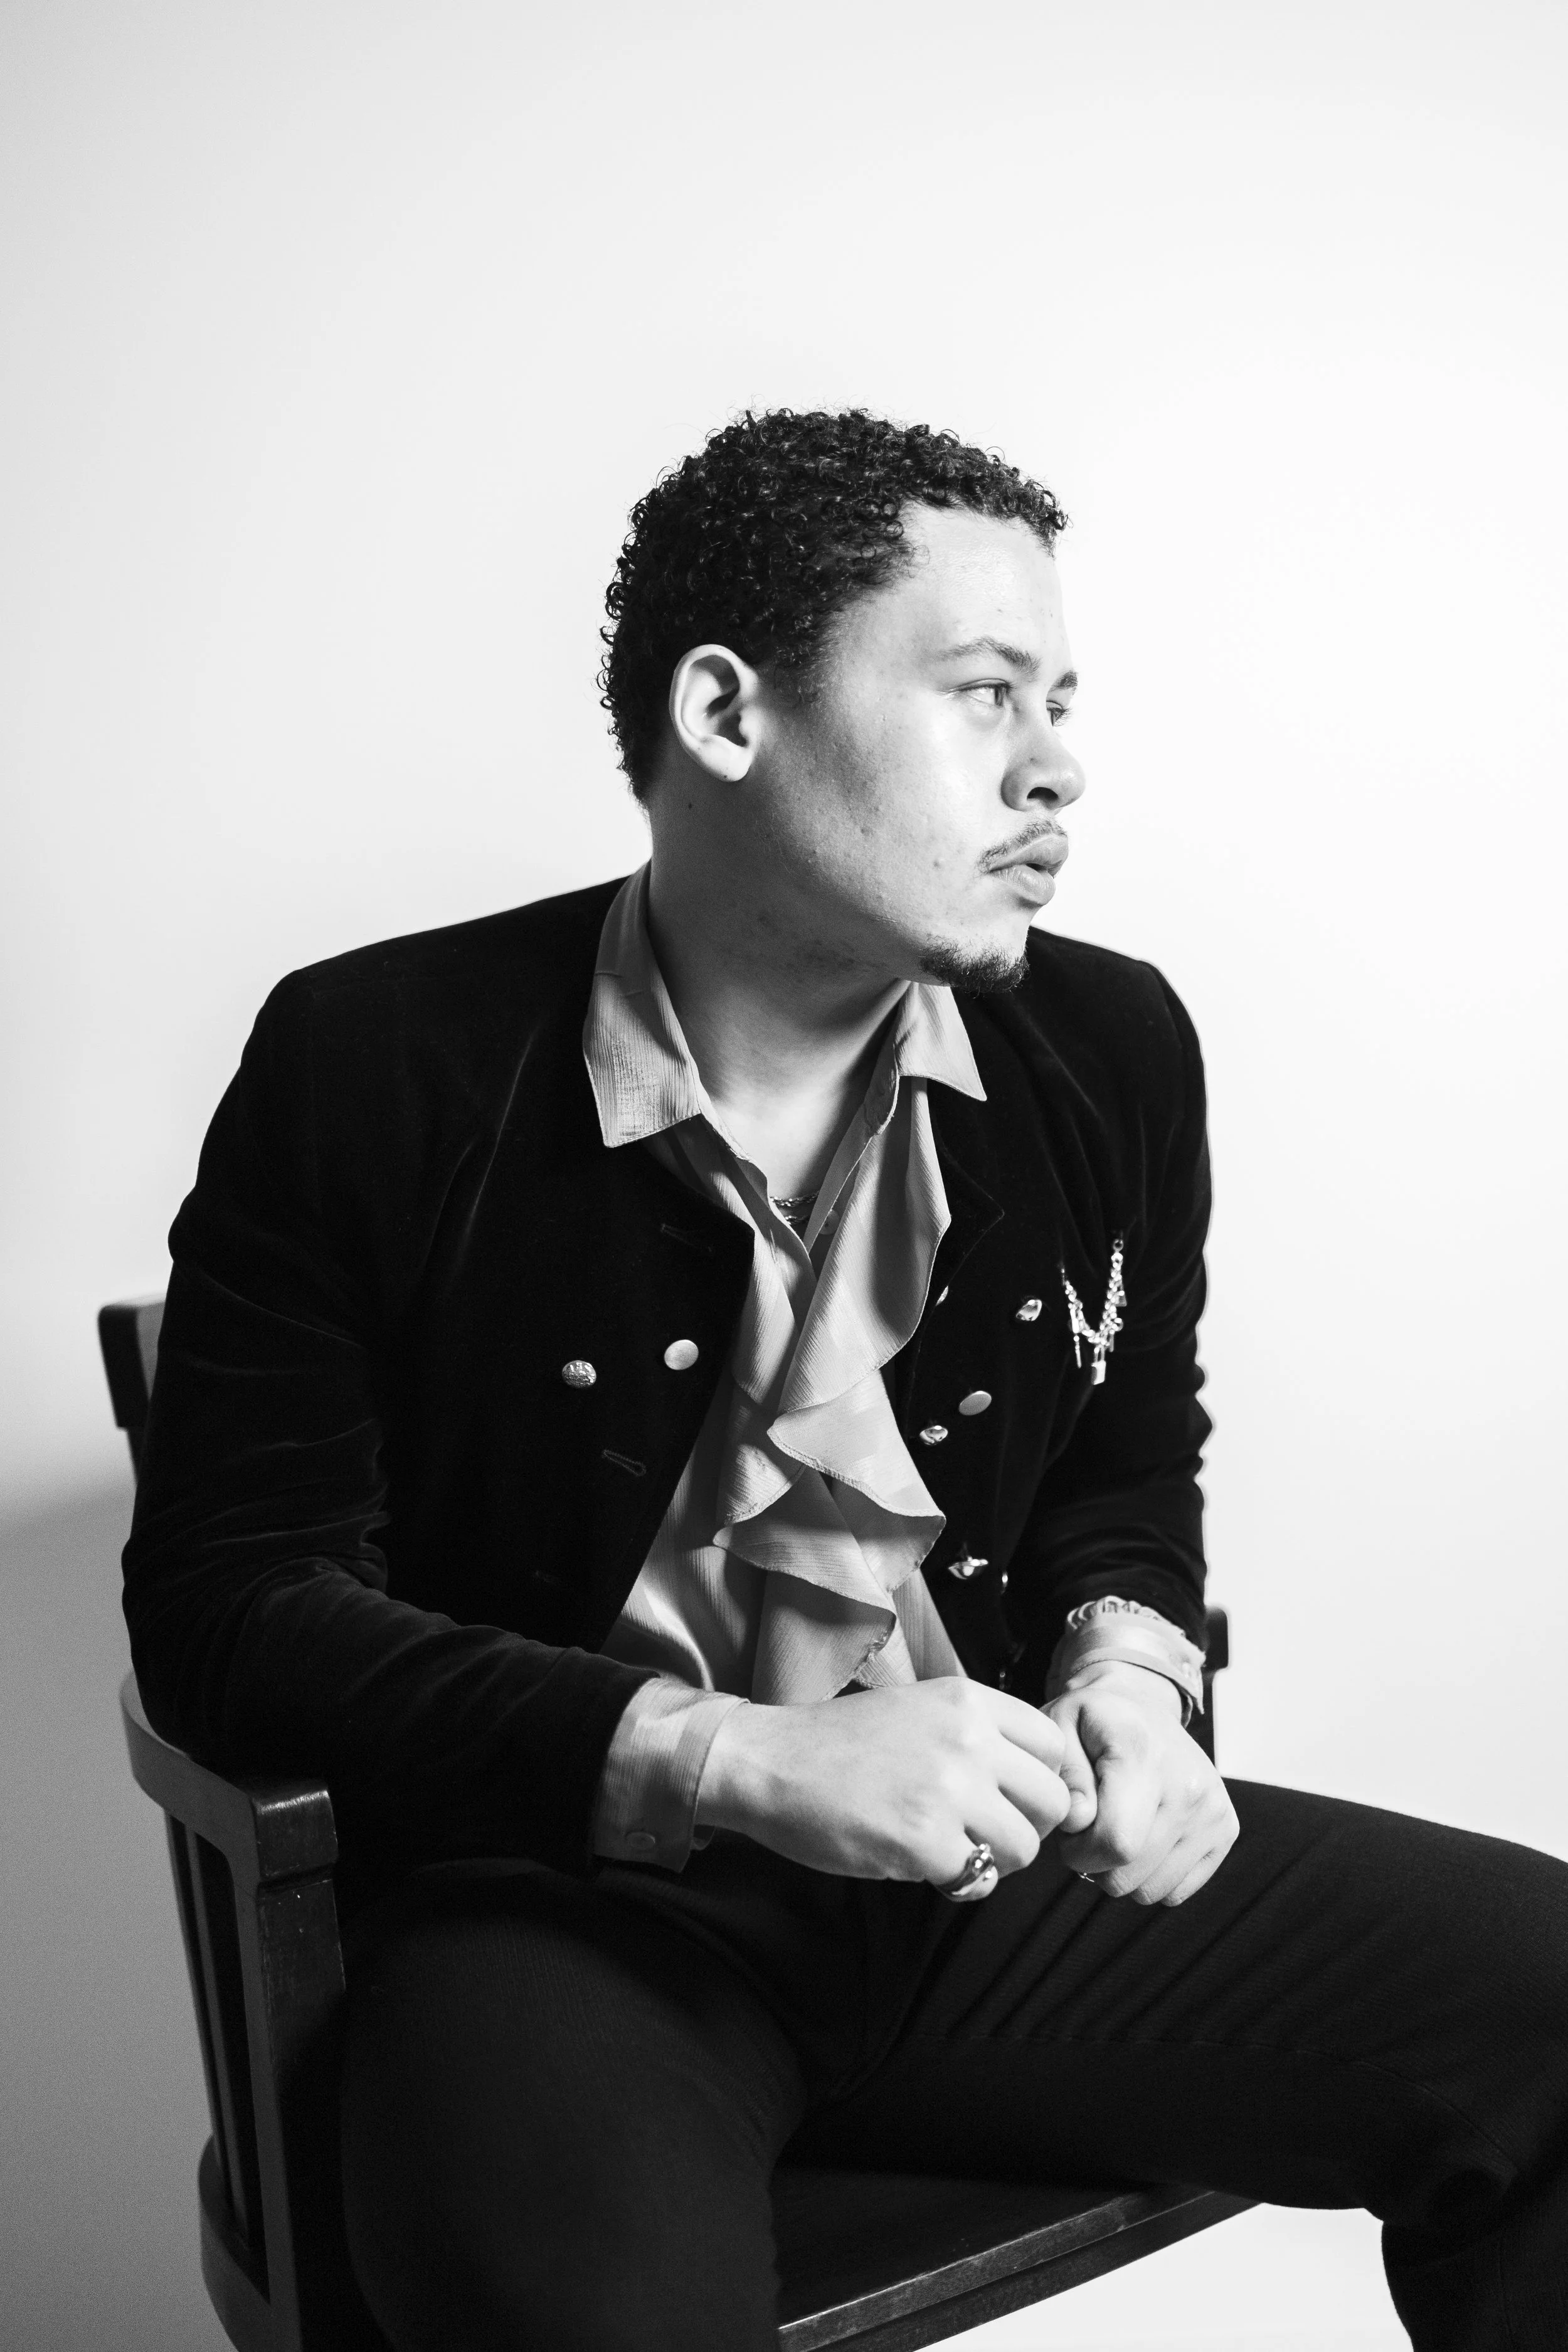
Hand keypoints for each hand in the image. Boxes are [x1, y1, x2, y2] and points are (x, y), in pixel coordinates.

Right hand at [697, 1677, 1072, 1888]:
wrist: (771, 1764)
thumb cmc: (840, 1742)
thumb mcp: (917, 1708)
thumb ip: (976, 1734)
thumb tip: (1036, 1783)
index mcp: (966, 1700)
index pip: (1053, 1746)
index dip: (1041, 1781)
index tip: (1017, 1799)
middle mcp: (968, 1739)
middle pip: (1052, 1800)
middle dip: (1027, 1826)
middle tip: (988, 1832)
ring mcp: (949, 1791)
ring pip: (1025, 1846)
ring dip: (996, 1859)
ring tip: (956, 1849)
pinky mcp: (925, 1842)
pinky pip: (978, 1878)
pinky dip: (958, 1882)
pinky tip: (924, 1864)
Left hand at [1047, 1664, 1238, 1905]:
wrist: (1144, 1708)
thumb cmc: (1092, 1724)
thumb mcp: (1059, 1728)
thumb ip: (1064, 1775)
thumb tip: (1079, 1820)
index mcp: (1143, 1755)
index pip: (1116, 1843)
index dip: (1078, 1851)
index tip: (1072, 1827)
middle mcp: (1189, 1784)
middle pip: (1128, 1877)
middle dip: (1094, 1862)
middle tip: (1092, 1823)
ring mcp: (1213, 1810)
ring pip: (1151, 1892)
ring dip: (1122, 1871)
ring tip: (1117, 1826)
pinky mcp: (1225, 1829)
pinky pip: (1175, 1892)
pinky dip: (1150, 1875)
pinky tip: (1143, 1836)